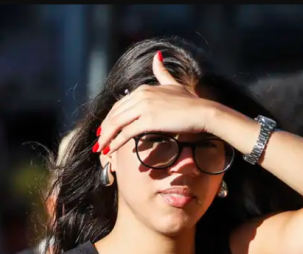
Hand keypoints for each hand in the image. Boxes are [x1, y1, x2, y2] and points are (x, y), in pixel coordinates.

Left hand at [95, 51, 218, 155]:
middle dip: (105, 128)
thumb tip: (157, 56)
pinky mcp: (149, 120)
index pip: (121, 104)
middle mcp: (141, 95)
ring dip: (107, 137)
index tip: (105, 127)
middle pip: (116, 113)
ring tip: (102, 148)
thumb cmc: (191, 102)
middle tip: (100, 140)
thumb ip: (162, 73)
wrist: (203, 112)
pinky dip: (116, 141)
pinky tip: (112, 149)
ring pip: (118, 123)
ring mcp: (144, 107)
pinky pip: (127, 132)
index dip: (111, 116)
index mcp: (144, 89)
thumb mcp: (174, 84)